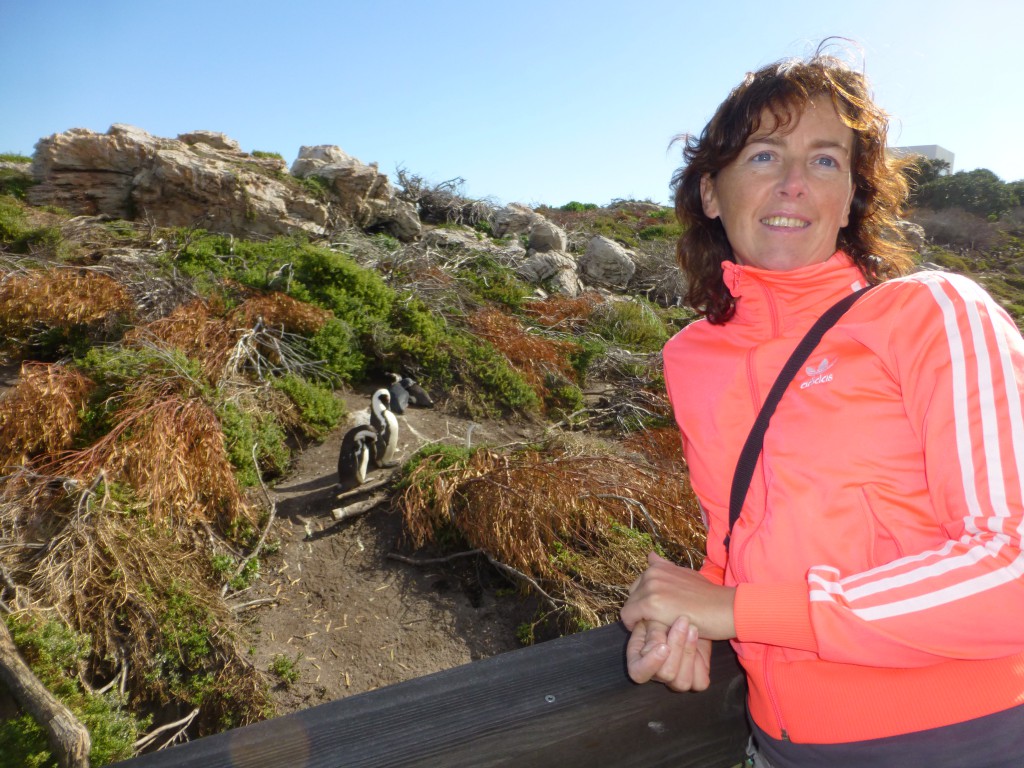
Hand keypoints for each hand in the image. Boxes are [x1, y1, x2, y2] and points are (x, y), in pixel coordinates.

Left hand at [621, 552, 736, 639]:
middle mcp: (651, 574)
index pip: (638, 585)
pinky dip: (634, 626)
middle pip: (632, 595)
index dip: (645, 600)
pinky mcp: (650, 605)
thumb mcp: (686, 574)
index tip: (656, 612)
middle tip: (657, 622)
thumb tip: (650, 556)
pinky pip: (628, 617)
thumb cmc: (709, 596)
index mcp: (658, 567)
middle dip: (640, 608)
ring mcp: (650, 588)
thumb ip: (666, 568)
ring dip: (639, 618)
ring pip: (629, 607)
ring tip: (657, 627)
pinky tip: (650, 631)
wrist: (725, 608)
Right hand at [626, 617, 711, 690]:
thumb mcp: (655, 615)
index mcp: (640, 660)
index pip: (638, 672)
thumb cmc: (665, 612)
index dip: (650, 663)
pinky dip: (701, 661)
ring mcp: (676, 679)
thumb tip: (647, 651)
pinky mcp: (695, 679)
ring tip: (692, 627)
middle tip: (683, 620)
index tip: (664, 646)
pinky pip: (699, 682)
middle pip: (665, 674)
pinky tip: (700, 640)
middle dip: (676, 646)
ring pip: (682, 682)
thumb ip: (649, 632)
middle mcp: (657, 673)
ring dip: (689, 652)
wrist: (689, 616)